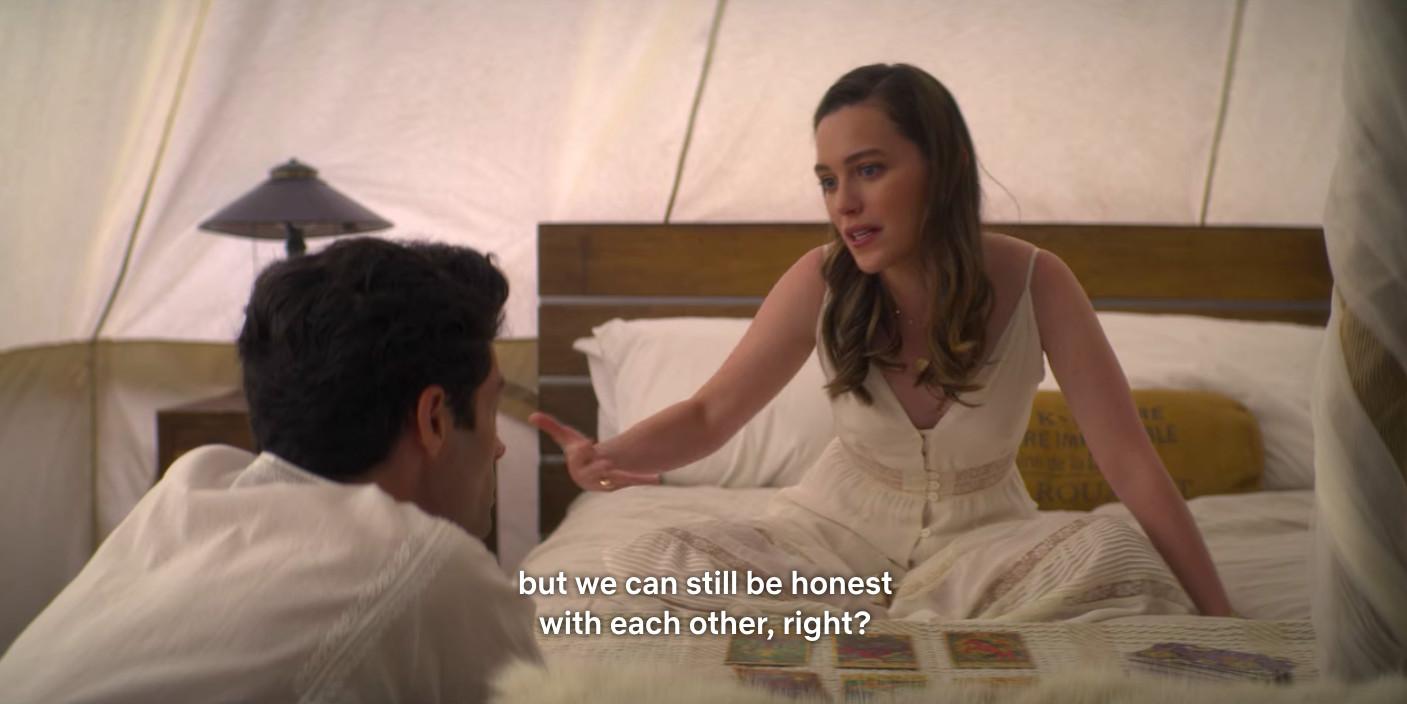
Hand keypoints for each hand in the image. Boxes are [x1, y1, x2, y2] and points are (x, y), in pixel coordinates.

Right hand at [528, 412, 660, 491]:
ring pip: (613, 481)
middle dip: (597, 468)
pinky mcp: (625, 482)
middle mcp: (592, 479)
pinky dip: (645, 479)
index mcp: (578, 468)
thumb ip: (550, 426)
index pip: (578, 462)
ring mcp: (609, 481)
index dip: (582, 453)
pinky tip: (658, 479)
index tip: (588, 442)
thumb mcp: (566, 437)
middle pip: (593, 474)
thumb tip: (531, 415)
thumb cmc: (579, 452)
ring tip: (620, 470)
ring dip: (618, 477)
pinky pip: (634, 481)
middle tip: (603, 461)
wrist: (597, 468)